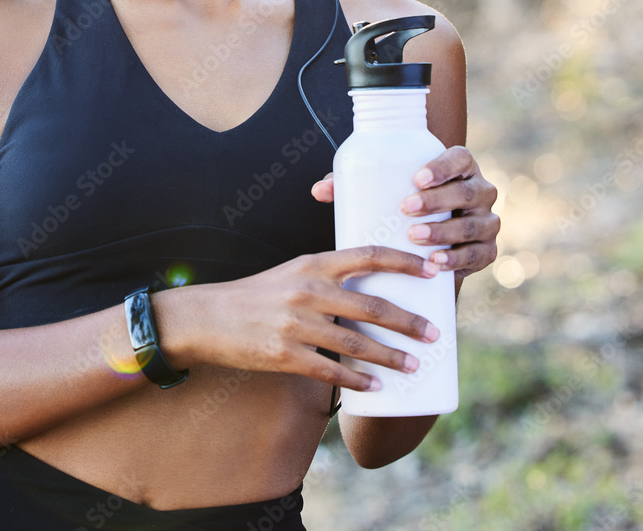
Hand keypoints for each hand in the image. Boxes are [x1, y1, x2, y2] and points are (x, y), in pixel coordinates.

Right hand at [179, 248, 441, 391]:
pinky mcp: (286, 355)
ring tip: (414, 365)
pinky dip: (357, 381)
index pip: (368, 256)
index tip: (433, 269)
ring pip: (357, 345)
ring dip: (391, 358)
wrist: (207, 317)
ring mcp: (297, 324)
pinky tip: (374, 387)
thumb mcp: (291, 272)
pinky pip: (332, 372)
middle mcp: (308, 290)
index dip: (405, 262)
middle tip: (435, 334)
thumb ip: (326, 277)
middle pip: (372, 306)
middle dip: (409, 323)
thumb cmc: (255, 295)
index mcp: (312, 263)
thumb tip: (370, 289)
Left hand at [311, 144, 499, 279]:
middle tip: (405, 209)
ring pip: (475, 225)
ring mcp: (486, 221)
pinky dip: (459, 259)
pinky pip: (480, 255)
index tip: (415, 178)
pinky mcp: (486, 250)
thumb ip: (352, 185)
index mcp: (459, 167)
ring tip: (415, 238)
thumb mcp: (380, 188)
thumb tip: (319, 191)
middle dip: (438, 201)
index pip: (460, 158)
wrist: (426, 236)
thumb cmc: (400, 201)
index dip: (442, 166)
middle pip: (468, 191)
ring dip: (446, 232)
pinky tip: (437, 264)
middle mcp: (479, 191)